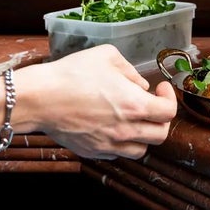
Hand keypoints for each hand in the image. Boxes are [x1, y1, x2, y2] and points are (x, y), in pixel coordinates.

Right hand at [15, 46, 176, 158]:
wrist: (40, 98)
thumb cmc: (72, 75)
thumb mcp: (107, 56)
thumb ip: (130, 70)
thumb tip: (140, 84)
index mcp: (134, 105)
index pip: (169, 112)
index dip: (169, 98)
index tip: (160, 89)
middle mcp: (125, 130)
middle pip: (161, 135)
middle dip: (162, 119)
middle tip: (152, 105)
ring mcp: (109, 144)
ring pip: (141, 150)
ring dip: (144, 135)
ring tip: (134, 119)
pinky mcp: (93, 151)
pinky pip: (118, 153)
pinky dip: (122, 143)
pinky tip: (113, 127)